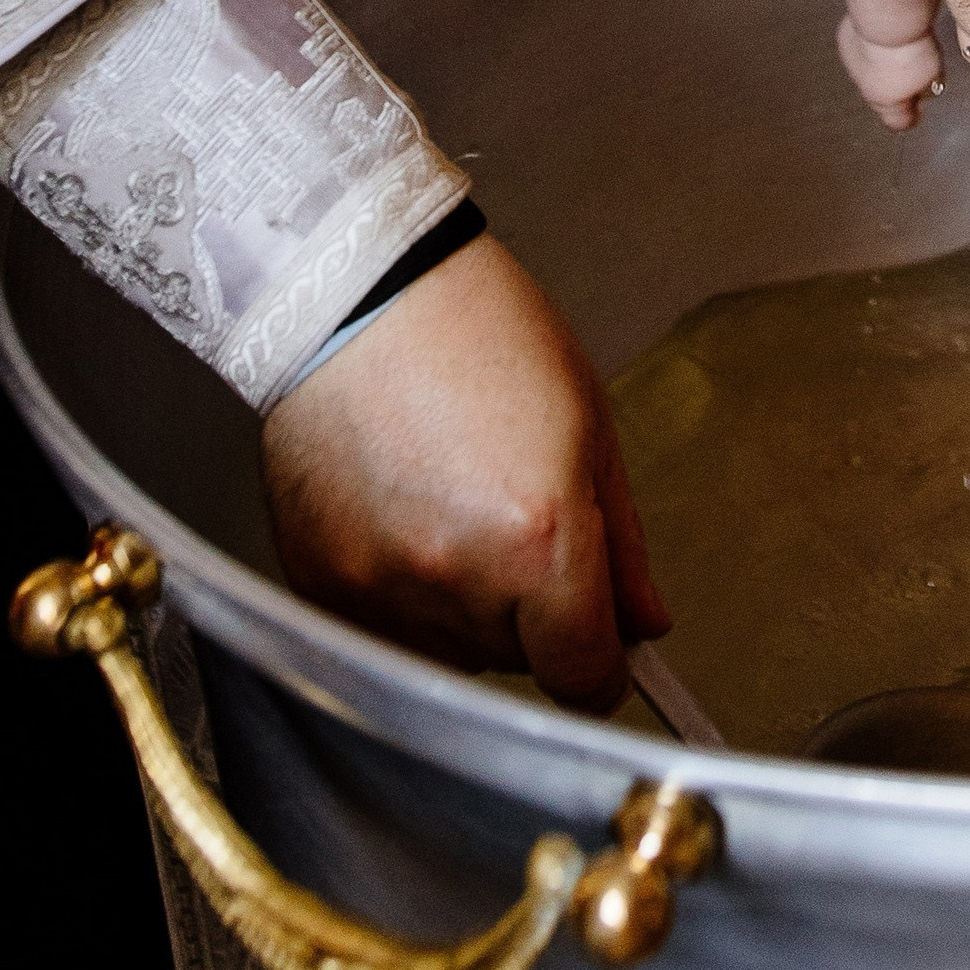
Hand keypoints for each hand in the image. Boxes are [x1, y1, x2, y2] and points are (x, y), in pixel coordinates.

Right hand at [260, 237, 667, 711]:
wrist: (360, 291)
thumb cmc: (480, 331)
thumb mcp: (588, 422)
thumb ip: (622, 543)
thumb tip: (645, 624)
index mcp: (540, 539)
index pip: (583, 678)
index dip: (603, 666)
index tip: (602, 643)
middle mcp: (459, 580)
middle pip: (518, 660)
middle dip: (533, 612)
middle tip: (514, 517)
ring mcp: (382, 589)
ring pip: (451, 651)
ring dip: (467, 607)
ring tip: (453, 502)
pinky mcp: (324, 585)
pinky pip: (384, 631)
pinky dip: (404, 596)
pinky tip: (404, 513)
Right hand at [838, 12, 943, 128]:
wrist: (886, 17)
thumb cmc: (909, 46)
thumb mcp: (933, 73)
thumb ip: (928, 87)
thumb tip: (926, 90)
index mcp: (886, 101)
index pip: (897, 122)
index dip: (910, 117)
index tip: (917, 113)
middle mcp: (864, 86)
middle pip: (882, 93)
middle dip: (897, 85)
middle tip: (915, 70)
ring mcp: (852, 62)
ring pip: (870, 69)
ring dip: (882, 62)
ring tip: (901, 45)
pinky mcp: (845, 39)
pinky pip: (862, 46)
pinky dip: (872, 42)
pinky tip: (885, 31)